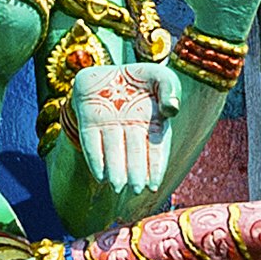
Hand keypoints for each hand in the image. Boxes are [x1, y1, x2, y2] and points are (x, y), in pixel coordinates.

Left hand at [71, 56, 180, 196]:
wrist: (105, 70)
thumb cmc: (139, 78)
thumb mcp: (160, 76)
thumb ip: (171, 88)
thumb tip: (172, 109)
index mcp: (152, 122)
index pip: (156, 147)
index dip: (155, 166)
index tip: (153, 184)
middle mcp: (130, 128)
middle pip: (134, 152)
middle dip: (135, 172)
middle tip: (135, 188)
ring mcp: (108, 126)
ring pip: (113, 151)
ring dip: (115, 170)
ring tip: (117, 186)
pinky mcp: (88, 122)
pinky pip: (91, 142)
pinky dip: (95, 159)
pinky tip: (100, 177)